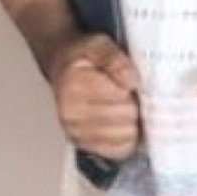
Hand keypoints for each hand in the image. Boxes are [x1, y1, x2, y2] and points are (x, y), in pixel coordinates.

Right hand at [47, 33, 142, 161]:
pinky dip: (126, 139)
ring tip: (124, 108)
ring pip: (125, 137)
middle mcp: (71, 114)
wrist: (62, 67)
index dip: (133, 90)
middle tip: (129, 96)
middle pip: (126, 118)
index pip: (122, 98)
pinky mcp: (84, 145)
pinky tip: (122, 125)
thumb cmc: (82, 58)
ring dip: (131, 123)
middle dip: (134, 106)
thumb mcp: (99, 44)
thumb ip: (115, 59)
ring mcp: (76, 133)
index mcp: (75, 88)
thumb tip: (130, 81)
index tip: (129, 83)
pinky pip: (118, 151)